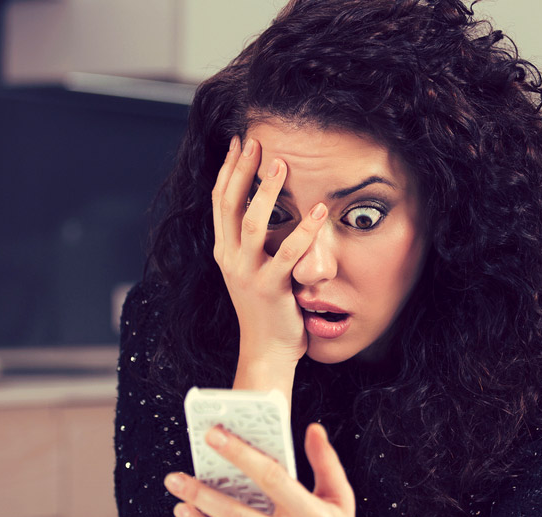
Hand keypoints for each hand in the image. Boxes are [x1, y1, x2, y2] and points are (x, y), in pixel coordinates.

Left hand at [165, 423, 385, 516]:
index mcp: (315, 515)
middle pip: (239, 516)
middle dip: (202, 495)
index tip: (214, 436)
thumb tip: (313, 428)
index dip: (240, 455)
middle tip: (175, 479)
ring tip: (180, 506)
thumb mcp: (341, 497)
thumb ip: (326, 461)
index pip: (272, 477)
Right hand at [212, 135, 327, 395]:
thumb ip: (256, 242)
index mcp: (225, 251)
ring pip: (252, 223)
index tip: (238, 143)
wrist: (266, 350)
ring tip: (283, 165)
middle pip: (229, 204)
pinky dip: (305, 230)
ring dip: (266, 191)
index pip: (220, 202)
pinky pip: (287, 254)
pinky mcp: (269, 288)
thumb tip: (267, 210)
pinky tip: (320, 211)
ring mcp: (247, 273)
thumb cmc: (267, 308)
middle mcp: (230, 258)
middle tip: (255, 142)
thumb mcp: (253, 269)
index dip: (228, 170)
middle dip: (241, 170)